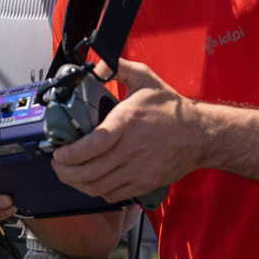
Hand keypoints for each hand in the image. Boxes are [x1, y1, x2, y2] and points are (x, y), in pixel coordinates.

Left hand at [50, 57, 205, 202]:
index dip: (70, 154)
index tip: (58, 152)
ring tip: (67, 174)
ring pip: (99, 187)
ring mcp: (139, 170)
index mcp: (128, 122)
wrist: (201, 134)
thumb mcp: (145, 78)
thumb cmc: (171, 109)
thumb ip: (117, 66)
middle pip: (90, 171)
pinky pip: (113, 194)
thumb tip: (96, 64)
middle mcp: (132, 149)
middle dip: (66, 171)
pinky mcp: (144, 183)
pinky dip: (96, 191)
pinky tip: (89, 182)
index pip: (93, 145)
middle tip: (57, 165)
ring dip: (77, 184)